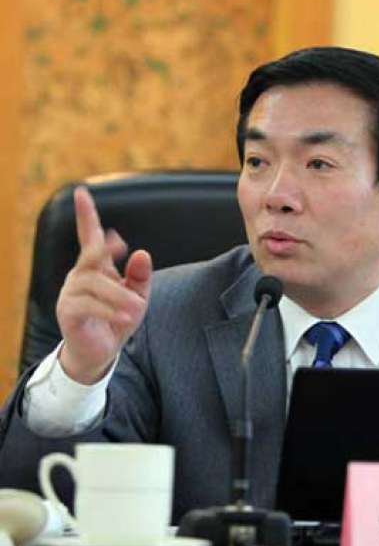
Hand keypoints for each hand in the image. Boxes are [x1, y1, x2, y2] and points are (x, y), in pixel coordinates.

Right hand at [56, 186, 152, 384]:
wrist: (100, 352)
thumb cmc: (118, 318)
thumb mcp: (137, 295)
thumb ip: (140, 275)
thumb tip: (142, 252)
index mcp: (96, 268)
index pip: (90, 237)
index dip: (87, 215)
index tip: (82, 193)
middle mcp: (80, 276)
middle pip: (91, 254)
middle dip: (104, 251)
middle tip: (121, 248)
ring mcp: (71, 293)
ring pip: (95, 284)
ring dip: (119, 296)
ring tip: (136, 310)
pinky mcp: (68, 312)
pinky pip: (88, 305)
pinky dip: (109, 311)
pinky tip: (125, 319)